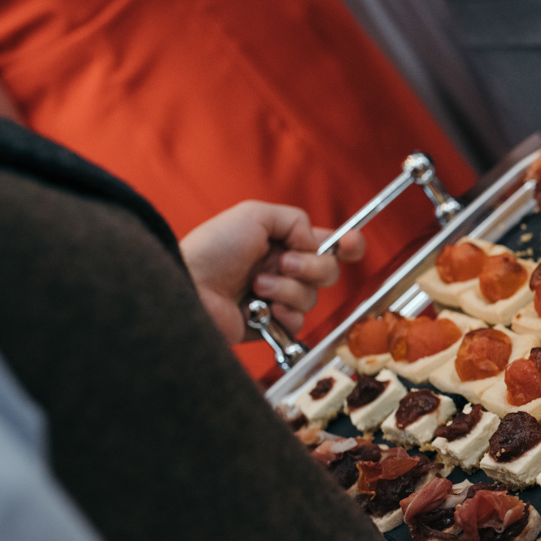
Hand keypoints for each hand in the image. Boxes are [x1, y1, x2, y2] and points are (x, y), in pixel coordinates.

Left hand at [179, 201, 365, 343]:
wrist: (189, 288)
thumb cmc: (211, 250)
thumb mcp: (252, 215)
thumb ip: (294, 219)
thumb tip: (314, 241)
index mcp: (282, 242)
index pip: (327, 243)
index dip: (347, 245)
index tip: (351, 246)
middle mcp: (284, 270)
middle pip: (329, 271)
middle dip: (311, 266)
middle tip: (283, 263)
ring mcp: (278, 298)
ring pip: (313, 297)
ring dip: (287, 289)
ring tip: (257, 287)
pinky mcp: (272, 325)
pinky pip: (299, 322)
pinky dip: (283, 314)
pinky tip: (260, 309)